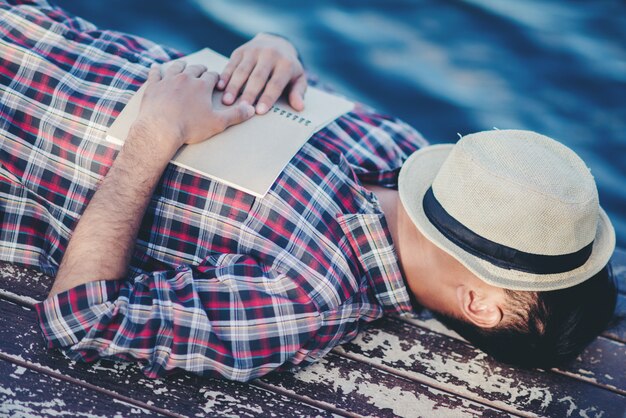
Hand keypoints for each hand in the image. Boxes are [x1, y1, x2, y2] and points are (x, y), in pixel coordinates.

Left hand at [136, 61, 254, 151]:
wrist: (160, 130)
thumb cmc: (190, 127)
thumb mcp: (217, 123)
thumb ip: (235, 115)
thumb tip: (252, 109)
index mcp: (202, 85)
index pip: (212, 76)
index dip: (216, 77)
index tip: (217, 80)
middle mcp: (185, 78)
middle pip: (195, 68)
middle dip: (200, 69)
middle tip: (203, 71)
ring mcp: (168, 81)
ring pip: (176, 67)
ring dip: (181, 66)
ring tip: (184, 66)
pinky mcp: (153, 86)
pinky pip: (155, 74)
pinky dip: (156, 69)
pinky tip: (156, 67)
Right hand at [218, 33, 305, 114]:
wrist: (275, 42)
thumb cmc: (287, 68)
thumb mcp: (298, 78)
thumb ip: (298, 92)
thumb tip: (299, 107)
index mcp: (286, 64)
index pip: (275, 83)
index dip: (267, 98)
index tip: (259, 111)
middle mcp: (270, 54)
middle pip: (257, 77)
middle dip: (249, 94)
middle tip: (241, 108)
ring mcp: (254, 51)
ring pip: (242, 71)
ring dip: (233, 86)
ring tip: (227, 101)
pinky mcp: (241, 51)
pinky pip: (231, 64)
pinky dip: (225, 76)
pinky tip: (219, 87)